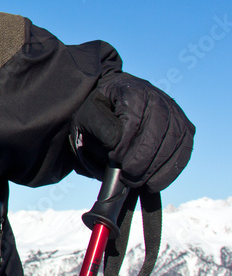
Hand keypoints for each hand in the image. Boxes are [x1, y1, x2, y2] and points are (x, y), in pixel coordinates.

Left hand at [99, 74, 194, 191]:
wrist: (117, 101)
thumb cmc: (102, 111)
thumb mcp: (89, 115)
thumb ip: (101, 129)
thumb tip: (119, 147)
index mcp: (134, 91)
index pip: (134, 122)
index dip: (126, 145)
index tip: (114, 159)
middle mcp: (160, 99)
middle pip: (157, 134)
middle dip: (142, 160)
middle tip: (128, 177)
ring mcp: (176, 113)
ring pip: (173, 144)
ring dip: (156, 169)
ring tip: (139, 183)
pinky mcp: (186, 129)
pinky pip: (184, 152)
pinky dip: (170, 171)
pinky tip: (154, 182)